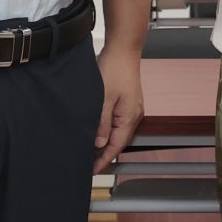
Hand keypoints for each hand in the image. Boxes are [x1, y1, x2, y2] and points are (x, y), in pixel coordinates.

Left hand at [93, 47, 144, 172]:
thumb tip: (99, 144)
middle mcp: (134, 115)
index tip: (92, 170)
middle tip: (88, 164)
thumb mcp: (103, 98)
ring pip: (119, 132)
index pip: (116, 146)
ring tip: (90, 151)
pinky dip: (109, 131)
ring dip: (106, 143)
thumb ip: (101, 123)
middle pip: (119, 141)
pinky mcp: (128, 102)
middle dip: (105, 154)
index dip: (104, 160)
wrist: (123, 50)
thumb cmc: (114, 70)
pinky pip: (119, 123)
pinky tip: (99, 132)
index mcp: (129, 117)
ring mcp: (132, 108)